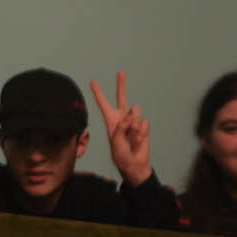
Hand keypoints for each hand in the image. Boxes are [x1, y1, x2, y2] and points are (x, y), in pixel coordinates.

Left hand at [90, 71, 153, 185]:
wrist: (135, 164)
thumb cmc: (121, 155)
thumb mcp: (116, 144)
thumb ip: (121, 129)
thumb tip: (132, 116)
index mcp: (111, 121)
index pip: (104, 105)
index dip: (99, 94)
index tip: (93, 82)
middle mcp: (122, 118)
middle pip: (121, 99)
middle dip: (121, 85)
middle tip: (120, 72)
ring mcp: (134, 121)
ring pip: (135, 113)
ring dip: (134, 126)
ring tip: (132, 138)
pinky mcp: (144, 126)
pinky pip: (143, 123)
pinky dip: (141, 132)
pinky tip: (138, 140)